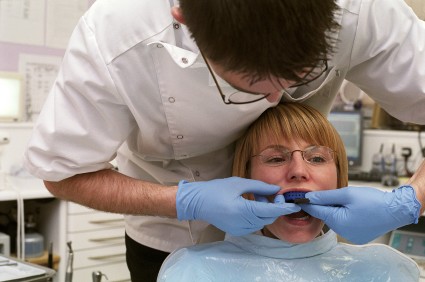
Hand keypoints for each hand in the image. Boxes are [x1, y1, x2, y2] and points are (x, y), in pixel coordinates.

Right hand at [176, 177, 300, 235]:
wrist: (198, 202)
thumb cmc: (216, 190)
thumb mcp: (239, 183)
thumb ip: (260, 187)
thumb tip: (276, 189)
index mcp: (243, 210)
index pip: (269, 211)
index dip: (284, 208)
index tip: (296, 205)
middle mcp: (242, 223)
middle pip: (268, 217)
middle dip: (274, 206)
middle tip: (271, 192)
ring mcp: (240, 230)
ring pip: (262, 221)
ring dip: (265, 210)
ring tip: (257, 196)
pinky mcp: (237, 231)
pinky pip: (254, 224)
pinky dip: (258, 215)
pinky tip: (251, 204)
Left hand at [301, 185, 420, 243]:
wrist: (396, 210)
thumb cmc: (373, 200)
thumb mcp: (347, 194)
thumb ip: (326, 196)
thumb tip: (309, 197)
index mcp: (338, 221)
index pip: (316, 210)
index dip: (307, 202)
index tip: (296, 198)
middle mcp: (342, 232)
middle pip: (325, 214)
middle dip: (326, 204)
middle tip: (332, 194)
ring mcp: (350, 236)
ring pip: (335, 219)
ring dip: (336, 210)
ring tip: (348, 201)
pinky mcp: (357, 236)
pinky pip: (344, 224)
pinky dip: (345, 216)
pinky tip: (354, 210)